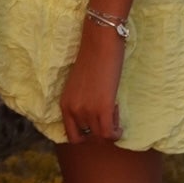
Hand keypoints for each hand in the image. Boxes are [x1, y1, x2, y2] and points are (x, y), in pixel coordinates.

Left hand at [59, 23, 124, 143]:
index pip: (72, 136)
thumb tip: (93, 115)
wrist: (100, 44)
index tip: (97, 124)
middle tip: (108, 116)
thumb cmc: (92, 59)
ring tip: (114, 111)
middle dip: (100, 132)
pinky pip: (109, 134)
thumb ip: (81, 102)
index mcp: (64, 105)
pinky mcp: (102, 108)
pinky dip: (116, 132)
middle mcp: (73, 110)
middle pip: (88, 138)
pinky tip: (119, 120)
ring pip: (100, 137)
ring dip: (110, 130)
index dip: (87, 135)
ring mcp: (86, 110)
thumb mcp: (79, 86)